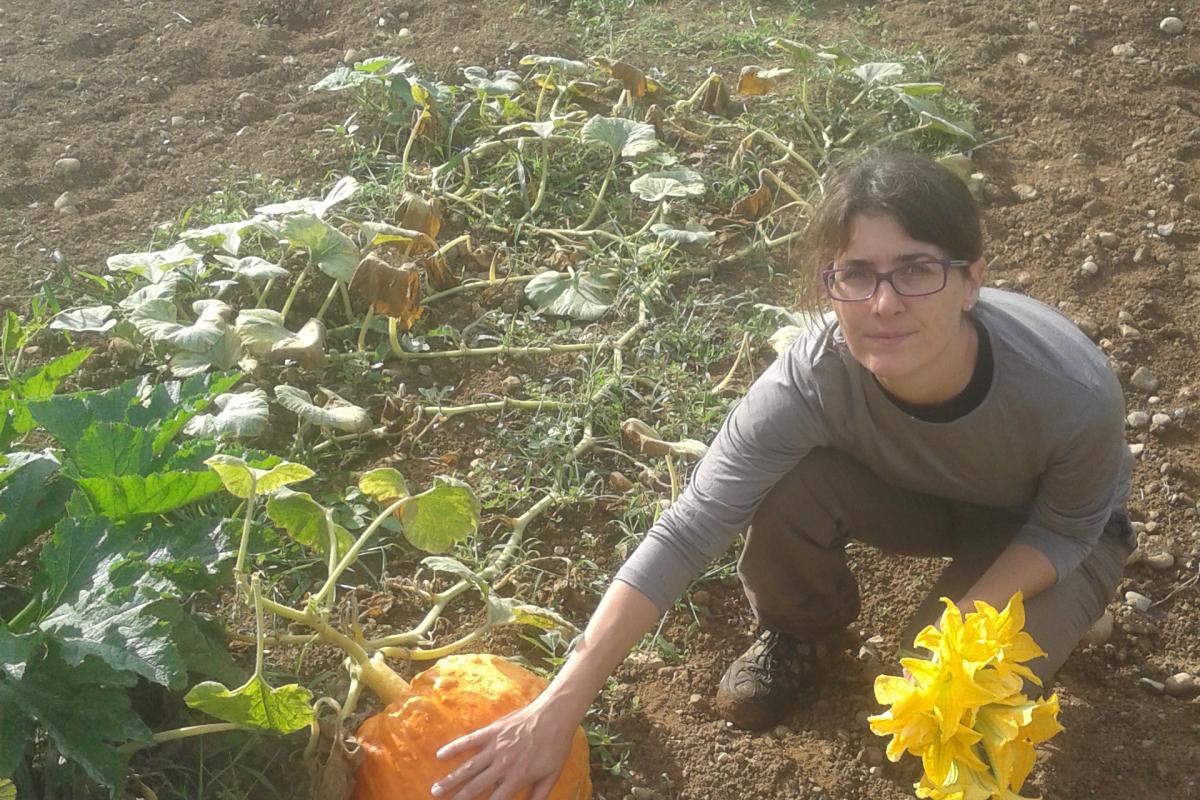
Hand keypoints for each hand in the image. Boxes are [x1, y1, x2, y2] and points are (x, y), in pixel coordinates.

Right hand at [431, 697, 580, 799]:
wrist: (555, 715)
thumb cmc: (556, 746)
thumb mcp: (551, 776)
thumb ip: (538, 796)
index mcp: (517, 777)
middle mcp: (502, 764)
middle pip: (475, 787)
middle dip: (458, 798)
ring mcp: (495, 747)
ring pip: (468, 767)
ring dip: (450, 779)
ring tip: (435, 789)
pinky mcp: (492, 731)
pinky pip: (469, 740)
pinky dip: (454, 747)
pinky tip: (440, 755)